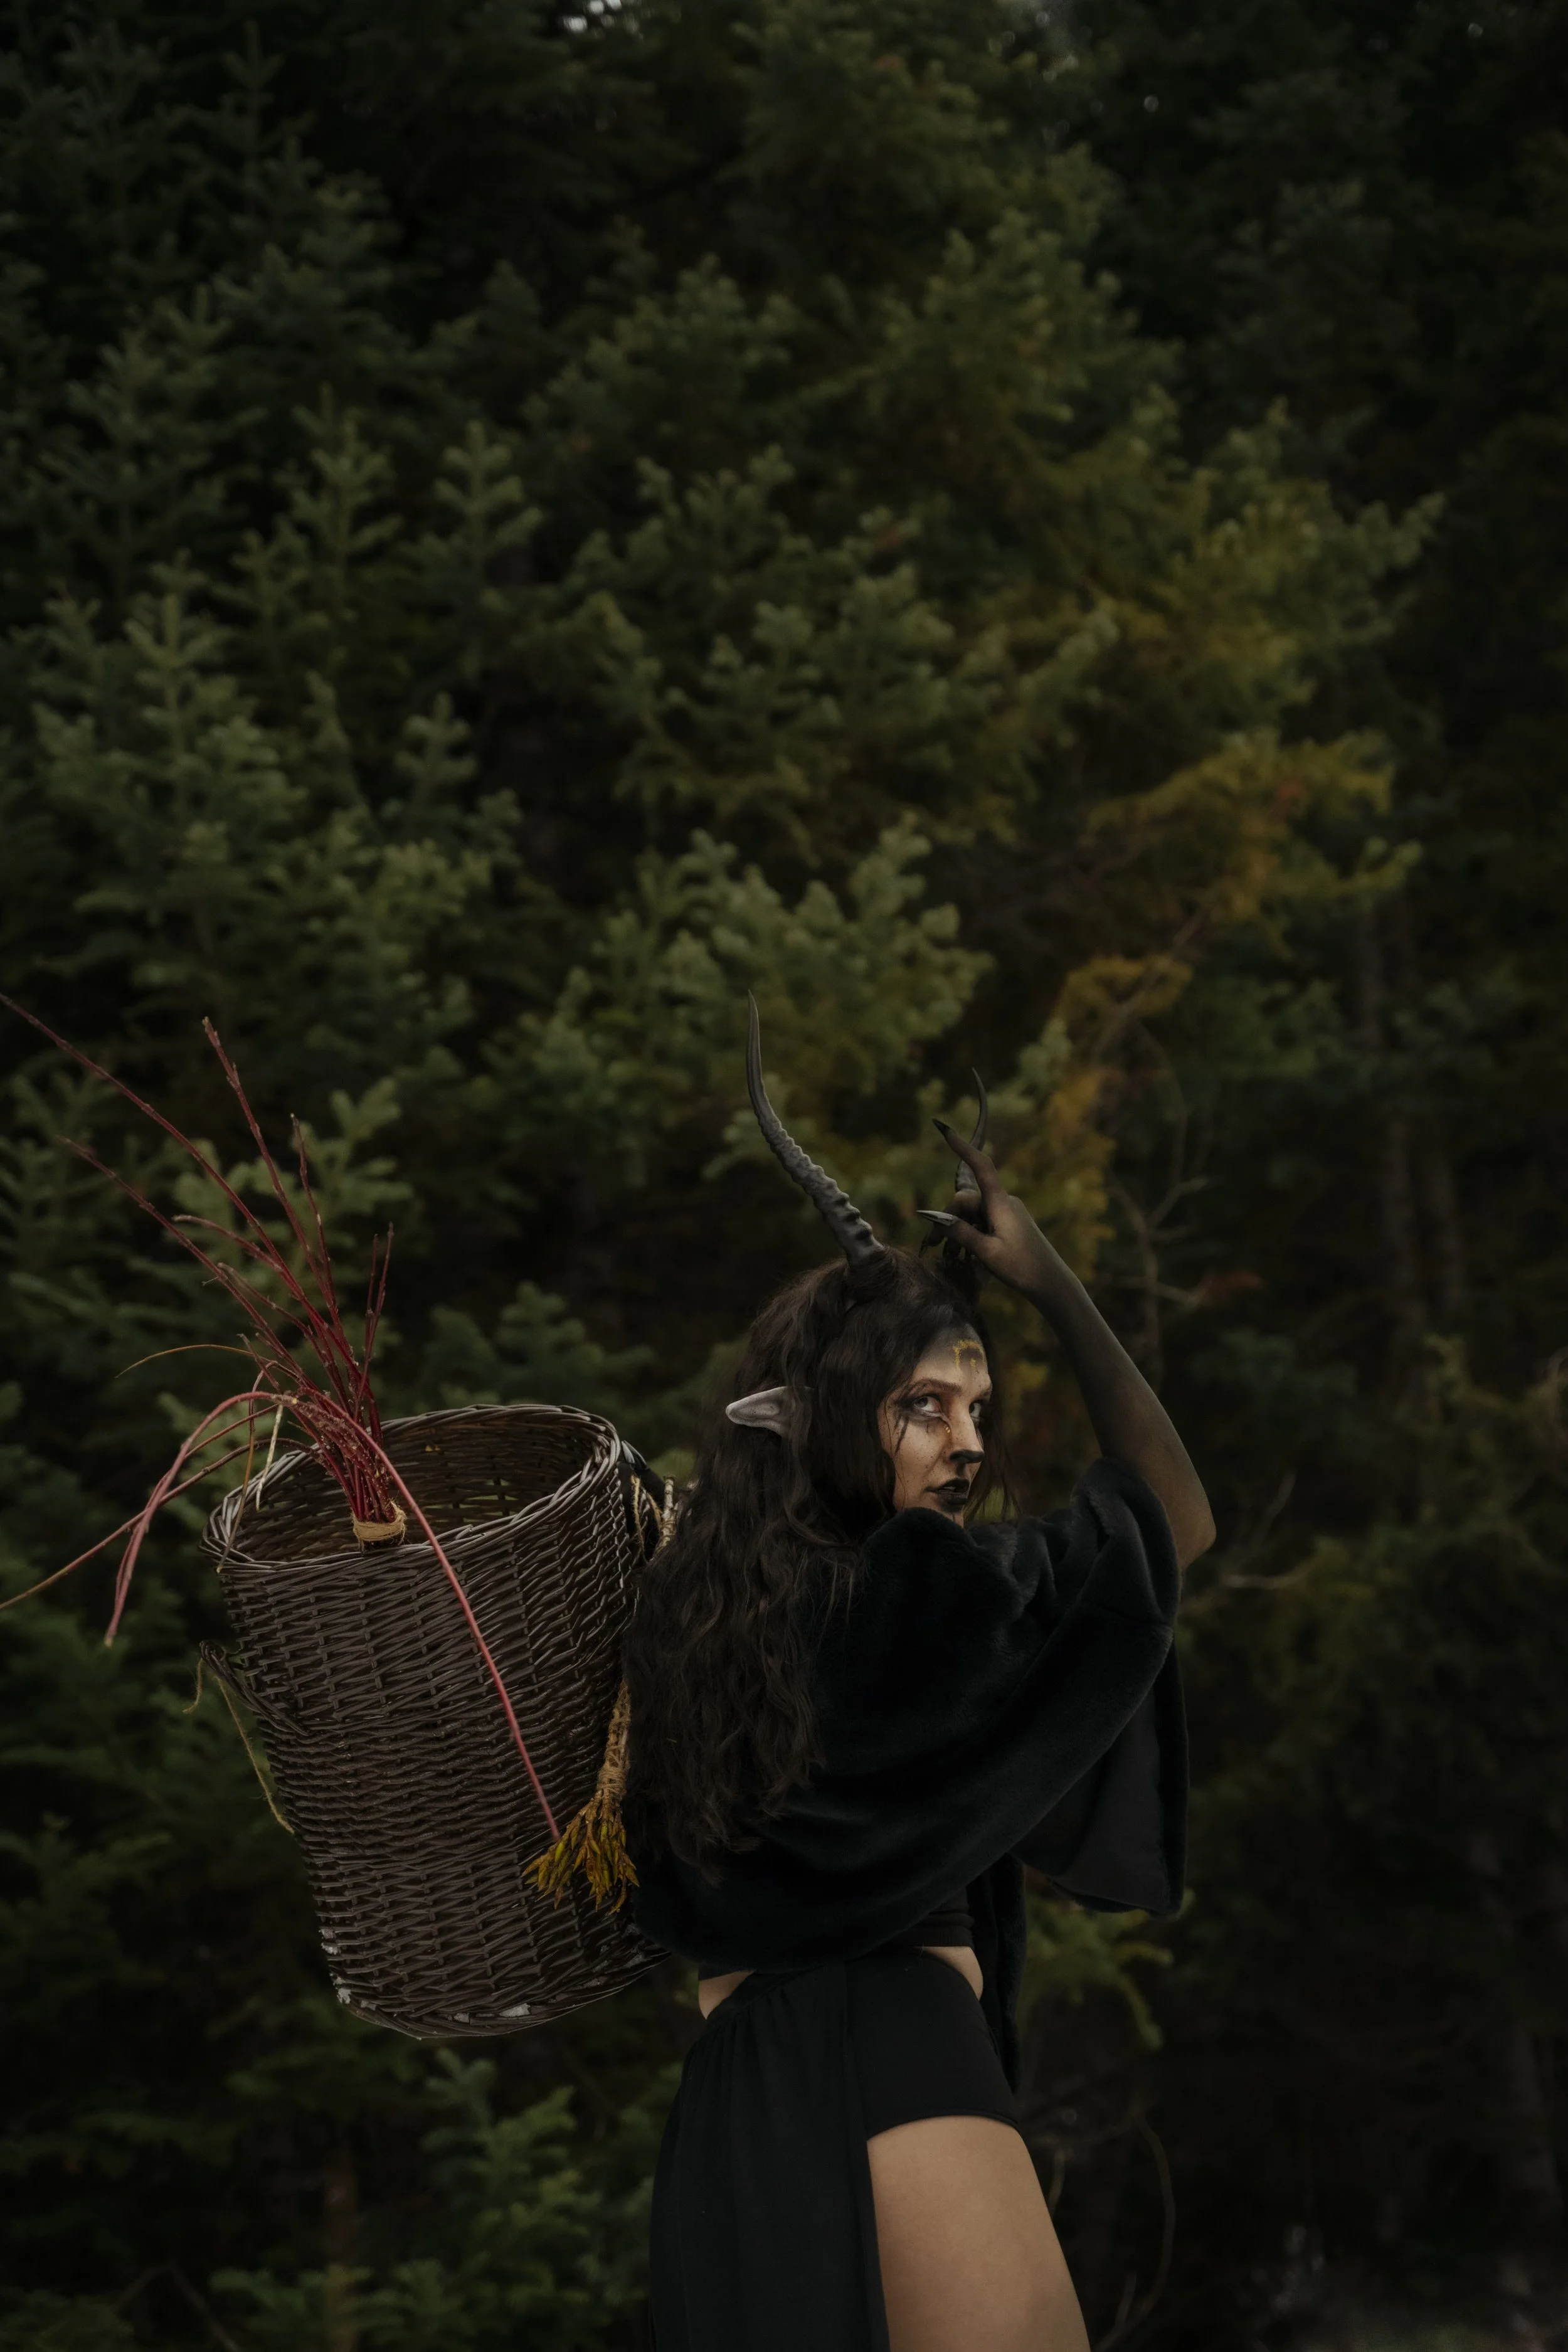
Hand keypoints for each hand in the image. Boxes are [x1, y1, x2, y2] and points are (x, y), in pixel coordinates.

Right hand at [921, 1124, 1078, 1303]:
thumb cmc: (1022, 1268)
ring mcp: (1007, 1213)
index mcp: (1000, 1203)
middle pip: (966, 1201)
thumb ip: (960, 1233)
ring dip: (957, 1231)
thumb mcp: (987, 1253)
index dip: (963, 1147)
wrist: (1052, 1283)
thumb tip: (934, 1217)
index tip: (946, 1129)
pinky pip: (982, 1222)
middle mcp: (1003, 1202)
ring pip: (972, 1214)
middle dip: (947, 1219)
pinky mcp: (1009, 1224)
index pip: (981, 1166)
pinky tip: (965, 1256)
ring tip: (949, 1256)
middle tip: (933, 1245)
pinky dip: (970, 1234)